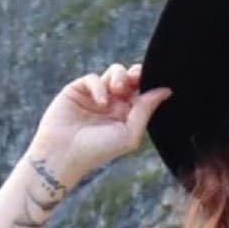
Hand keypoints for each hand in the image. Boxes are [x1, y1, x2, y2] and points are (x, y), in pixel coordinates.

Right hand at [30, 61, 171, 182]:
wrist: (63, 155)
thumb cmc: (97, 151)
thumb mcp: (128, 135)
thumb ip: (145, 111)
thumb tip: (165, 91)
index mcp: (127, 115)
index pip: (143, 92)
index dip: (148, 83)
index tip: (151, 82)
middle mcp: (113, 104)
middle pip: (131, 77)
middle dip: (136, 74)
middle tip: (136, 79)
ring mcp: (96, 96)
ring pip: (114, 72)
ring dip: (120, 77)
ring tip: (118, 90)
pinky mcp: (77, 90)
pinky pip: (93, 78)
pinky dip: (99, 86)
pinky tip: (101, 102)